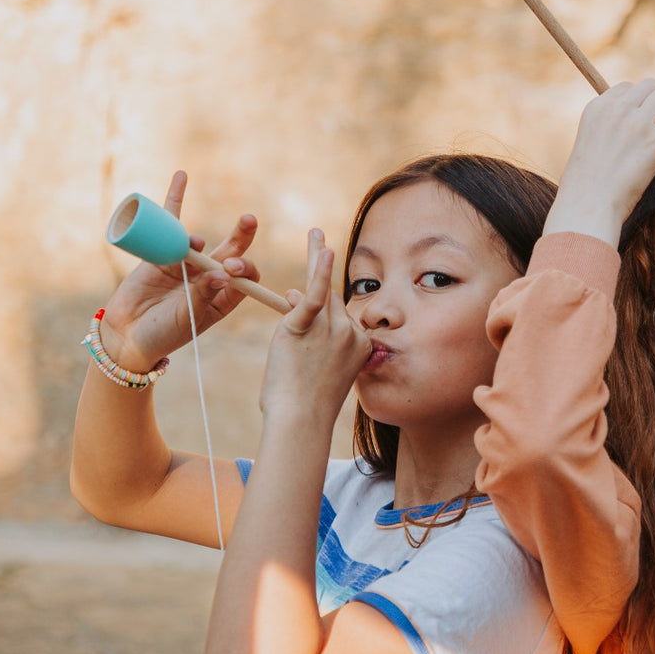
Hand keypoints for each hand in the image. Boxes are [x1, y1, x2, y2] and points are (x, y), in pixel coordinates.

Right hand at [99, 171, 263, 370]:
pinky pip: (170, 225)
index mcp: (223, 298)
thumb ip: (203, 295)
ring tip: (194, 247)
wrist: (126, 337)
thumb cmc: (162, 335)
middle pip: (231, 252)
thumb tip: (223, 273)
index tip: (230, 268)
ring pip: (201, 241)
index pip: (246, 277)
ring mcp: (185, 266)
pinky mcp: (161, 255)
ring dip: (200, 239)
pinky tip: (182, 177)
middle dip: (241, 236)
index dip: (243, 268)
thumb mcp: (187, 319)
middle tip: (248, 220)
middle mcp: (208, 279)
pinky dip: (175, 201)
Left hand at [259, 229, 370, 419]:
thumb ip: (314, 335)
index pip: (343, 316)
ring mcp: (332, 330)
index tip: (303, 301)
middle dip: (320, 278)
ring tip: (315, 233)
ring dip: (317, 258)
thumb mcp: (319, 368)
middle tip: (317, 238)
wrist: (300, 420)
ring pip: (323, 290)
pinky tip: (322, 247)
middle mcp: (351, 334)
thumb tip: (293, 296)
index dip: (325, 310)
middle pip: (333, 299)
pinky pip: (315, 294)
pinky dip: (319, 268)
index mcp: (362, 346)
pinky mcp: (306, 327)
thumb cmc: (305, 404)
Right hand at [546, 79, 654, 244]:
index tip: (641, 118)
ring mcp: (638, 123)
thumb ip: (607, 128)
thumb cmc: (586, 185)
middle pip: (649, 86)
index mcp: (597, 107)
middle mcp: (617, 109)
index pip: (626, 88)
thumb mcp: (589, 144)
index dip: (638, 102)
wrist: (589, 206)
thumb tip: (628, 128)